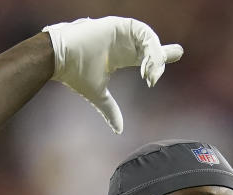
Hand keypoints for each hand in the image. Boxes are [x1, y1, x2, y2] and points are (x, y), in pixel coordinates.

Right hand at [42, 16, 183, 133]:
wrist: (59, 58)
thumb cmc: (75, 73)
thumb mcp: (98, 94)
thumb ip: (110, 110)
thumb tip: (119, 130)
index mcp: (120, 56)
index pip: (144, 56)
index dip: (157, 61)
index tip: (169, 65)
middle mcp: (122, 43)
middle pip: (150, 45)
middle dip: (164, 54)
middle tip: (174, 59)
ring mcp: (121, 33)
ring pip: (148, 40)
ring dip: (155, 56)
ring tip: (153, 75)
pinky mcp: (119, 25)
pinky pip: (143, 32)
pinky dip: (149, 48)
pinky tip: (147, 66)